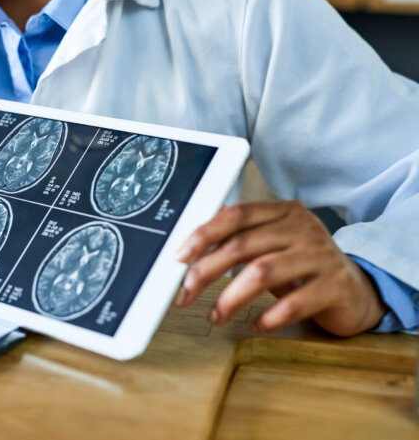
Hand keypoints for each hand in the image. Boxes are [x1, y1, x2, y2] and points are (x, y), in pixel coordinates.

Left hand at [173, 201, 386, 335]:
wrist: (358, 290)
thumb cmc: (304, 266)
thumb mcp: (272, 245)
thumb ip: (239, 238)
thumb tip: (191, 243)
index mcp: (282, 212)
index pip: (237, 215)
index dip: (205, 234)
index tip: (180, 256)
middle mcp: (302, 229)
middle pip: (242, 245)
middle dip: (206, 271)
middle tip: (185, 293)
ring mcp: (321, 256)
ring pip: (263, 272)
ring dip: (230, 298)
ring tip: (215, 316)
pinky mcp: (335, 285)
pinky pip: (294, 303)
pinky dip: (268, 317)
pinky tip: (255, 325)